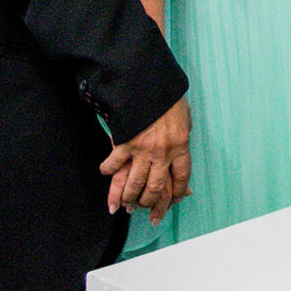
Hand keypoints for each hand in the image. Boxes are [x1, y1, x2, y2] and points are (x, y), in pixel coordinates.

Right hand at [101, 97, 191, 224]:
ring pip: (135, 184)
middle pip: (156, 188)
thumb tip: (181, 155)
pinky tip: (106, 172)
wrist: (149, 82)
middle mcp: (162, 152)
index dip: (177, 193)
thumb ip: (183, 138)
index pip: (181, 177)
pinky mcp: (124, 143)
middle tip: (145, 209)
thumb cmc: (168, 97)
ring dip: (129, 197)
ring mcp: (143, 150)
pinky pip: (114, 165)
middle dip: (150, 203)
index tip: (174, 202)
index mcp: (180, 145)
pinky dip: (108, 172)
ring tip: (125, 203)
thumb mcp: (184, 117)